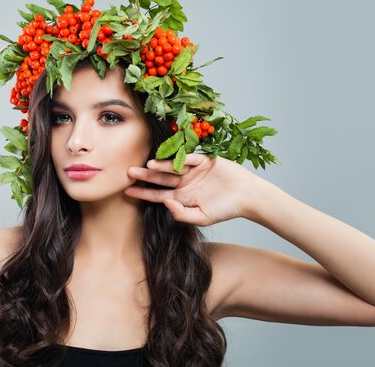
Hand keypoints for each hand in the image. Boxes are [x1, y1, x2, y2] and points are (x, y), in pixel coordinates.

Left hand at [125, 153, 262, 225]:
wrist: (247, 197)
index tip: (127, 191)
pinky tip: (168, 157)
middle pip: (161, 179)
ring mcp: (193, 171)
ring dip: (160, 166)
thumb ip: (182, 214)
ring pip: (172, 167)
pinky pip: (190, 158)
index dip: (143, 192)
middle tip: (129, 172)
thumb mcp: (201, 217)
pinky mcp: (204, 160)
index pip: (158, 194)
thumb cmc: (225, 209)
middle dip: (145, 176)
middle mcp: (184, 182)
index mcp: (181, 197)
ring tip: (147, 165)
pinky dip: (180, 157)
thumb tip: (166, 204)